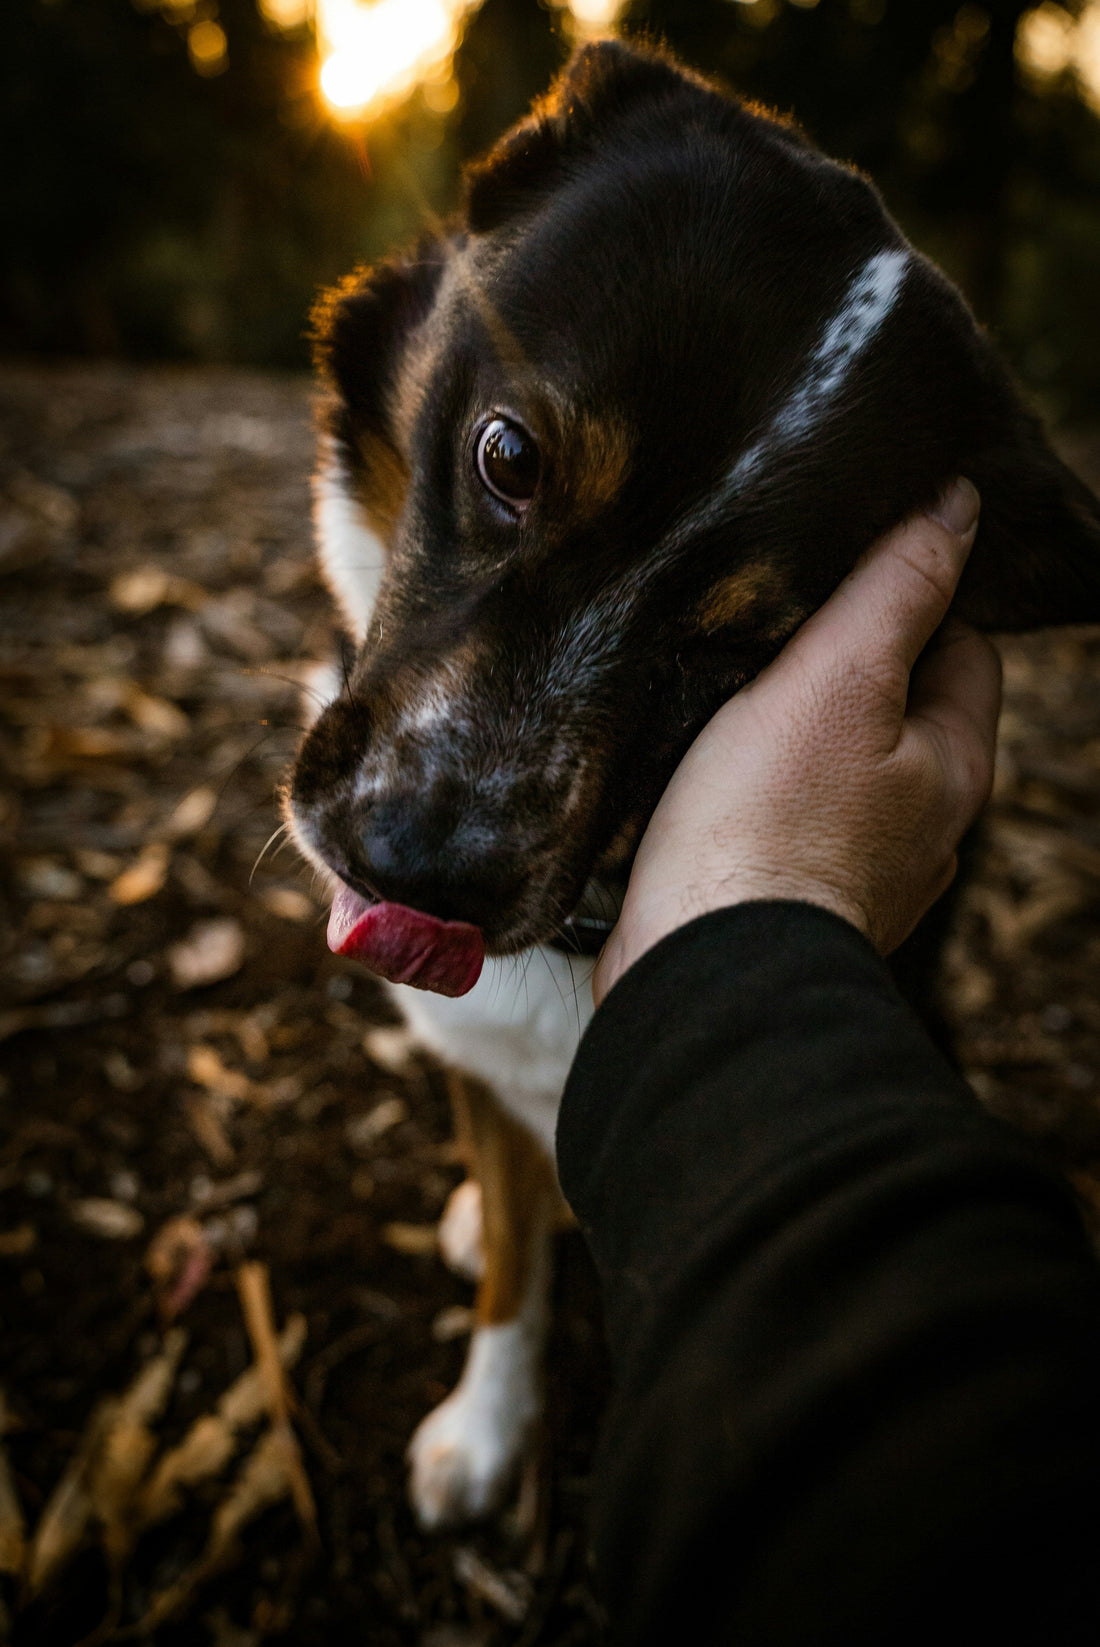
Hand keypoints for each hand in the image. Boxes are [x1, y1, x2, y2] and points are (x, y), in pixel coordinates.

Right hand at [594, 479, 1001, 1005]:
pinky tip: (704, 778)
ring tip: (726, 699)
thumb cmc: (768, 828)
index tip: (841, 580)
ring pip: (838, 772)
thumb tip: (958, 506)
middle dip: (845, 669)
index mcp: (953, 770)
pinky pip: (786, 824)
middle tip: (770, 632)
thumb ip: (897, 589)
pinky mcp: (788, 905)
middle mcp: (922, 830)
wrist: (700, 974)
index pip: (963, 652)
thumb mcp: (837, 679)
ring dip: (794, 734)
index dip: (911, 603)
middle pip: (899, 714)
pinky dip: (757, 794)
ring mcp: (857, 876)